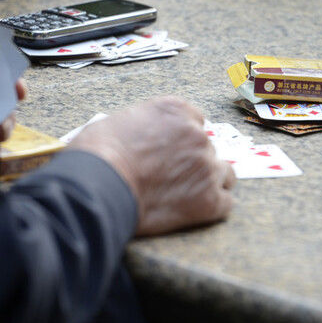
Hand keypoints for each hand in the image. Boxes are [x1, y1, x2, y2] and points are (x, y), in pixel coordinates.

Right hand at [68, 97, 234, 235]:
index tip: (171, 152)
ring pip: (223, 173)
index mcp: (176, 111)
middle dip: (192, 162)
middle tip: (171, 178)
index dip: (182, 139)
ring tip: (187, 195)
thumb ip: (141, 127)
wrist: (98, 186)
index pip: (195, 121)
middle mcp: (197, 135)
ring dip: (209, 182)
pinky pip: (225, 203)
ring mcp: (206, 166)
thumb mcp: (115, 122)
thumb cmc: (97, 155)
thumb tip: (136, 139)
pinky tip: (195, 211)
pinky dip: (213, 207)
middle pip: (207, 148)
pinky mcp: (209, 199)